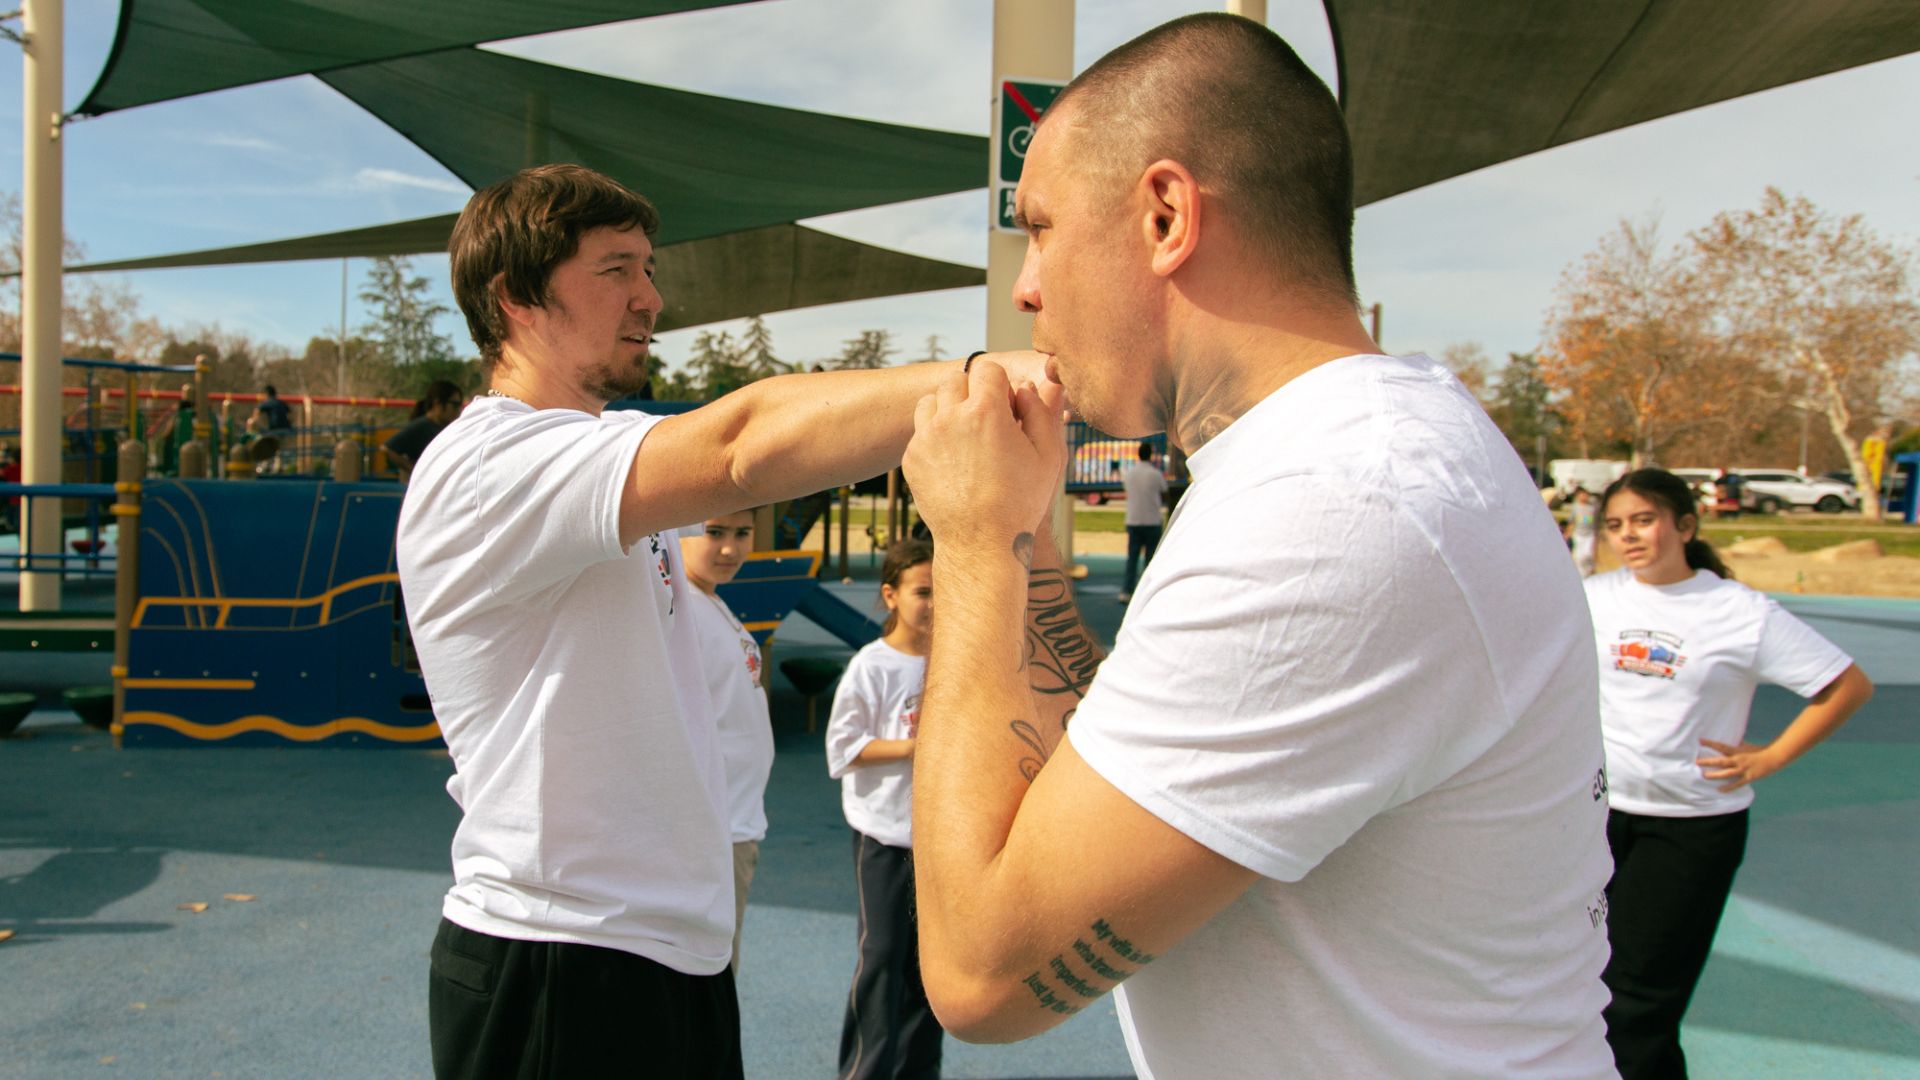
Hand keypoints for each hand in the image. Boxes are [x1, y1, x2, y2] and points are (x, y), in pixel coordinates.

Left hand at [904, 360, 1065, 552]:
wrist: (982, 542)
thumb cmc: (1022, 500)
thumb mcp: (1048, 455)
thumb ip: (1044, 412)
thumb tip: (1035, 384)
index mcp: (987, 410)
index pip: (987, 368)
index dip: (1000, 385)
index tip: (1007, 407)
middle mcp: (951, 417)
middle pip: (956, 380)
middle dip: (972, 393)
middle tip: (987, 422)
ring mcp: (927, 437)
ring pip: (931, 401)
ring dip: (947, 409)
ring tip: (966, 436)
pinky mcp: (912, 457)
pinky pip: (920, 431)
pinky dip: (934, 437)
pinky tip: (954, 461)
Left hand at [1697, 739, 1783, 791]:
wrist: (1774, 758)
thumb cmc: (1760, 751)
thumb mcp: (1747, 746)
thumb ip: (1739, 744)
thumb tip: (1734, 739)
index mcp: (1738, 751)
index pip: (1721, 746)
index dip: (1710, 743)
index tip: (1700, 740)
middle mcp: (1739, 760)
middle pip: (1721, 760)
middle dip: (1708, 761)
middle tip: (1696, 762)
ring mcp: (1743, 769)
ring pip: (1727, 773)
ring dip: (1715, 775)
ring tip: (1704, 776)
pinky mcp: (1749, 777)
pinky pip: (1737, 784)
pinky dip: (1728, 787)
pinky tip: (1720, 790)